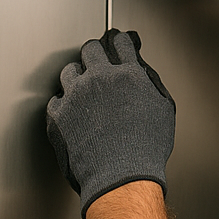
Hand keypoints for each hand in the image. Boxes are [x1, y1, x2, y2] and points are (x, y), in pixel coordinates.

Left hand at [46, 29, 175, 218]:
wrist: (121, 177)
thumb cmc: (145, 149)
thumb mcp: (162, 109)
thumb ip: (150, 83)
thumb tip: (141, 71)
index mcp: (129, 75)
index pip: (121, 43)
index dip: (120, 42)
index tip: (117, 42)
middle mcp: (101, 79)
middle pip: (90, 50)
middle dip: (95, 55)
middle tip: (98, 64)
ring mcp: (76, 95)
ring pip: (70, 71)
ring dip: (78, 78)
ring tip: (85, 93)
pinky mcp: (58, 114)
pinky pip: (56, 99)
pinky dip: (65, 104)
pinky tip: (75, 113)